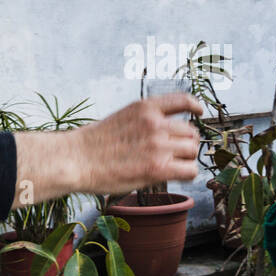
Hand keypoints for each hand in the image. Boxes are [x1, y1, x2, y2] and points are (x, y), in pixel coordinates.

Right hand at [71, 93, 203, 195]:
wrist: (76, 159)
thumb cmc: (94, 144)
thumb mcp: (122, 117)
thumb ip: (145, 120)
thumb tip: (166, 131)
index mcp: (146, 107)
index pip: (183, 101)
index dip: (195, 107)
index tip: (199, 112)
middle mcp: (155, 123)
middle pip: (191, 132)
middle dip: (187, 142)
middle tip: (176, 153)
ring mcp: (158, 145)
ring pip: (192, 151)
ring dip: (186, 159)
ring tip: (174, 165)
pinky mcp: (157, 168)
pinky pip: (190, 170)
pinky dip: (188, 173)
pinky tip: (179, 174)